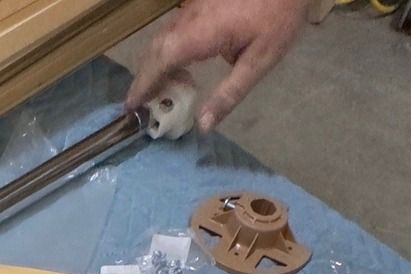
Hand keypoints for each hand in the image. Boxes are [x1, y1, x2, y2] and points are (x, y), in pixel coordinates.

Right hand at [127, 0, 309, 131]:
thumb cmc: (279, 15)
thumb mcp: (261, 61)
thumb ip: (230, 94)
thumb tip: (203, 125)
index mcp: (204, 32)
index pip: (163, 59)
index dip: (144, 84)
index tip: (131, 107)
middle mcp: (191, 17)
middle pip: (157, 48)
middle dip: (144, 77)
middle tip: (138, 106)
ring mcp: (194, 7)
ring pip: (163, 37)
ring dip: (154, 64)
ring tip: (154, 92)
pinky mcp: (199, 3)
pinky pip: (174, 29)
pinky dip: (166, 51)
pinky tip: (176, 68)